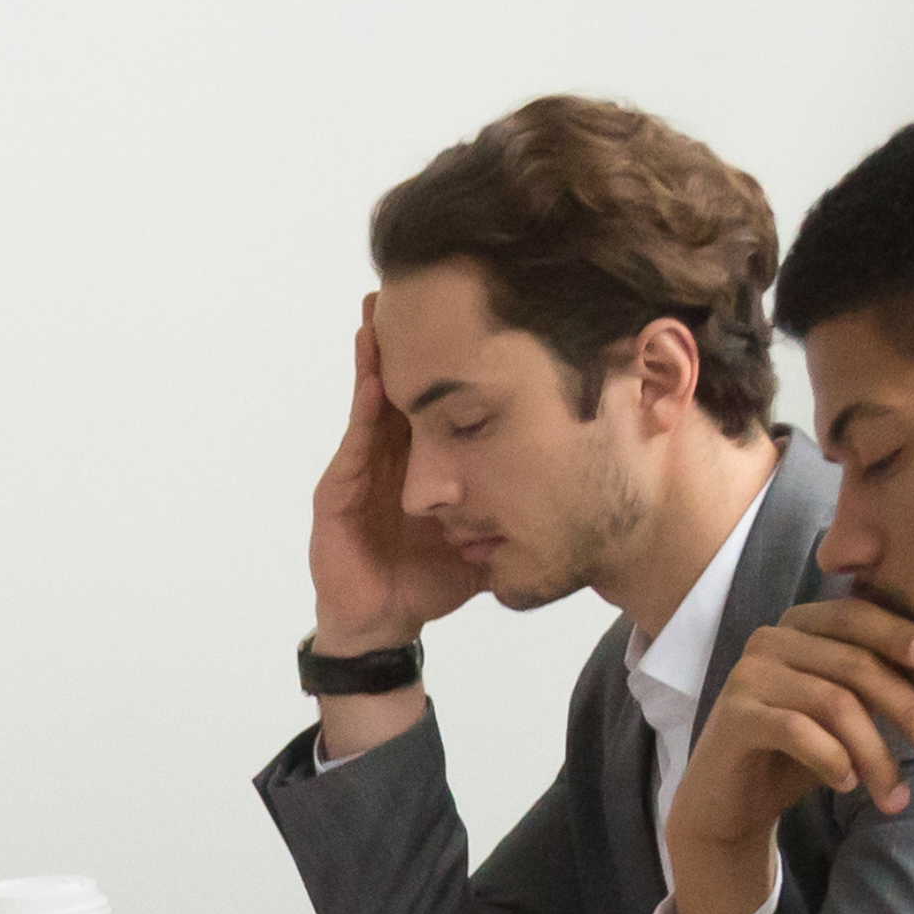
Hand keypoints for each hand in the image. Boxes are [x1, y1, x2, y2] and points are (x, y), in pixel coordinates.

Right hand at [308, 301, 483, 654]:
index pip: (431, 400)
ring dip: (373, 360)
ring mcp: (358, 472)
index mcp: (420, 463)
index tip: (461, 314)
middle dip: (400, 341)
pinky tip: (373, 378)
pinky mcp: (335, 494)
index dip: (442, 361)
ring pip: (368, 404)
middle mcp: (387, 458)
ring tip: (379, 313)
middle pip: (396, 387)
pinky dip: (362, 410)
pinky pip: (353, 444)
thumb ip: (518, 511)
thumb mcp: (485, 537)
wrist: (386, 625)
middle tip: (408, 288)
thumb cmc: (429, 582)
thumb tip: (578, 493)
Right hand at [657, 595, 913, 913]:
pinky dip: (832, 760)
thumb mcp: (846, 715)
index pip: (856, 616)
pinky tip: (847, 786)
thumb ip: (879, 688)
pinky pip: (796, 729)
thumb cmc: (797, 754)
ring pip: (833, 702)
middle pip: (855, 664)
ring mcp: (747, 673)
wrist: (730, 804)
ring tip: (896, 797)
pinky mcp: (732, 713)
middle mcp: (769, 639)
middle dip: (909, 709)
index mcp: (799, 627)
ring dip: (876, 754)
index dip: (900, 634)